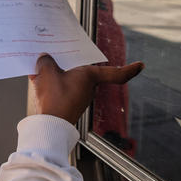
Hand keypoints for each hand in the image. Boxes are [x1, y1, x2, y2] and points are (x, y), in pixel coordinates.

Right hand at [29, 54, 143, 124]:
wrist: (49, 125)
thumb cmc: (54, 98)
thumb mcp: (46, 72)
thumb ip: (45, 61)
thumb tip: (44, 59)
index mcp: (90, 76)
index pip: (115, 73)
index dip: (129, 69)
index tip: (141, 66)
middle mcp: (88, 87)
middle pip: (82, 71)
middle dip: (71, 63)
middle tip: (59, 54)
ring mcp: (79, 98)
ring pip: (70, 80)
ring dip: (58, 75)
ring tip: (43, 69)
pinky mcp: (69, 105)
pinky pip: (61, 90)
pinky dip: (51, 86)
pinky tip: (38, 82)